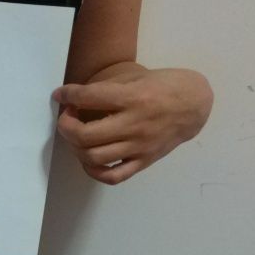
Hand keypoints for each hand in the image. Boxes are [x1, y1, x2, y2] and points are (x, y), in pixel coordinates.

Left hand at [51, 68, 213, 184]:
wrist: (195, 106)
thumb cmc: (164, 87)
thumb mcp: (138, 78)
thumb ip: (108, 88)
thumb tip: (76, 98)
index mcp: (133, 98)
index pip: (89, 97)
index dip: (68, 95)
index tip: (60, 95)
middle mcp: (134, 125)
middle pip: (85, 135)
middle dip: (66, 126)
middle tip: (67, 118)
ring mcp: (139, 147)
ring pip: (94, 158)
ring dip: (76, 148)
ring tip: (77, 136)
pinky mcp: (143, 162)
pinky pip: (113, 176)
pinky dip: (94, 171)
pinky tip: (89, 159)